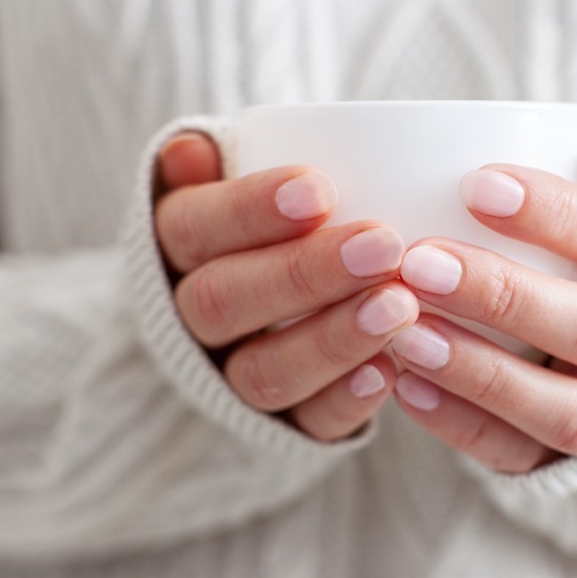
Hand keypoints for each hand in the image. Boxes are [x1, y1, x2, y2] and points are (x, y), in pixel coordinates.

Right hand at [154, 132, 418, 440]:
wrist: (278, 302)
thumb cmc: (279, 216)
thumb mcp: (247, 175)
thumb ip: (226, 160)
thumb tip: (189, 152)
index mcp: (177, 245)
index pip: (193, 228)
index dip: (249, 210)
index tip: (320, 189)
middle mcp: (191, 317)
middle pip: (224, 300)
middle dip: (304, 273)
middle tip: (382, 245)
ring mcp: (230, 377)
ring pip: (261, 371)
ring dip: (332, 339)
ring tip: (399, 306)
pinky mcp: (280, 426)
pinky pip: (305, 424)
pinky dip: (345, 400)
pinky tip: (390, 371)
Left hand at [390, 164, 576, 471]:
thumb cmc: (562, 244)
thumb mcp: (572, 194)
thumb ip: (550, 167)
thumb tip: (461, 136)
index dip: (556, 213)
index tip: (475, 185)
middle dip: (505, 297)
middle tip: (419, 263)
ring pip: (571, 410)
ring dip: (483, 372)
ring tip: (405, 335)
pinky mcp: (566, 456)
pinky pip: (522, 455)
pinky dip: (462, 425)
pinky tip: (404, 387)